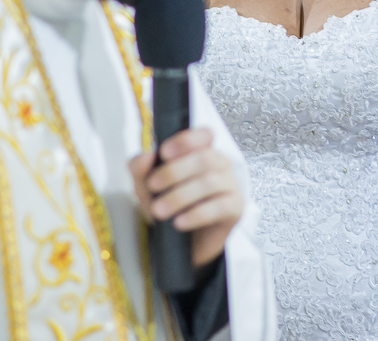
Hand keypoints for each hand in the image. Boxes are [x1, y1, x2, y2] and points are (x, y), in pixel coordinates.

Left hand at [129, 127, 244, 266]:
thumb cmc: (171, 206)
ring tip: (159, 211)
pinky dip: (196, 215)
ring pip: (209, 182)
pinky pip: (219, 207)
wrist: (185, 243)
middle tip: (153, 185)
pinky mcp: (235, 209)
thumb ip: (142, 170)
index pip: (204, 135)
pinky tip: (179, 222)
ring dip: (180, 196)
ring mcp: (230, 185)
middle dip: (175, 171)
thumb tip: (145, 156)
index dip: (186, 141)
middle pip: (204, 158)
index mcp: (202, 152)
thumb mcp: (148, 188)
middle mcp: (220, 165)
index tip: (164, 152)